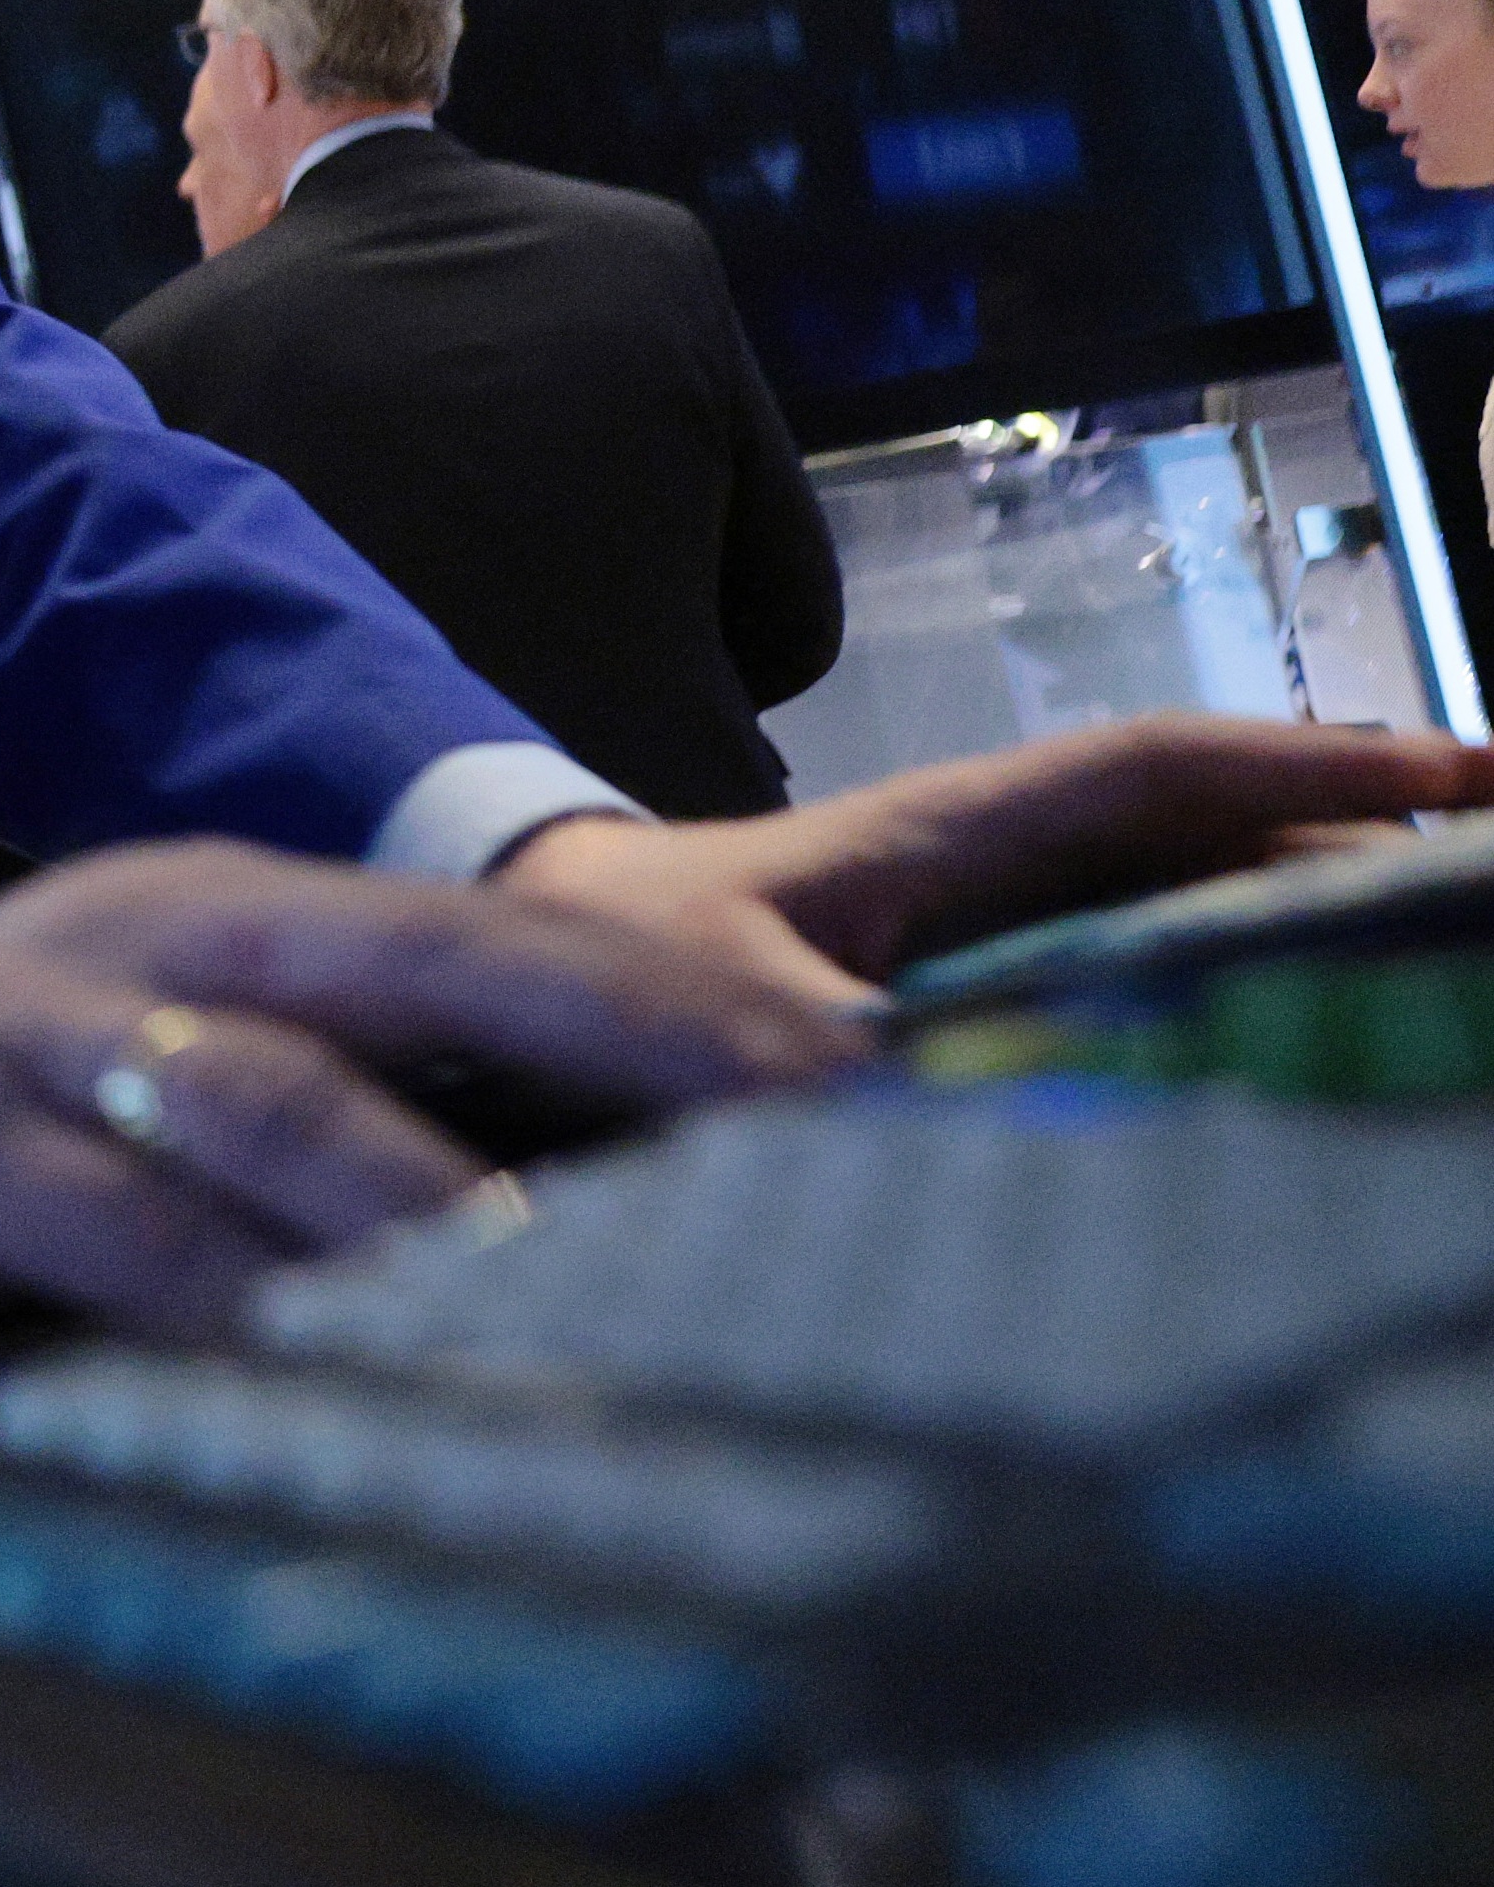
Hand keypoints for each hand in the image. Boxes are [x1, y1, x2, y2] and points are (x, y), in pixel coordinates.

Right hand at [0, 842, 864, 1343]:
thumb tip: (553, 1225)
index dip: (688, 999)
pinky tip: (351, 1380)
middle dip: (650, 1045)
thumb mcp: (119, 1078)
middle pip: (441, 967)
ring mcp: (42, 1028)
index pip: (497, 934)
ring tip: (638, 1287)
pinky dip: (249, 1312)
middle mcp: (155, 933)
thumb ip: (305, 1116)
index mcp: (220, 906)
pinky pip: (125, 1238)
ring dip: (469, 1203)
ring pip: (297, 1104)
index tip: (876, 1078)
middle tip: (837, 1131)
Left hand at [501, 717, 1493, 984]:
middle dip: (1356, 841)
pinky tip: (1293, 1068)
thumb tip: (930, 1124)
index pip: (1158, 773)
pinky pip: (1114, 995)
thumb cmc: (589, 971)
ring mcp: (973, 941)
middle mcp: (979, 874)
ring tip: (1442, 968)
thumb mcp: (696, 1019)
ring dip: (1299, 929)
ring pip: (1175, 914)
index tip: (1470, 773)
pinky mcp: (949, 1017)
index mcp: (938, 835)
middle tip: (1490, 884)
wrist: (491, 982)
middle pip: (1204, 838)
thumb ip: (815, 1075)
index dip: (1313, 762)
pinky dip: (1208, 1012)